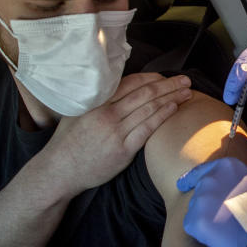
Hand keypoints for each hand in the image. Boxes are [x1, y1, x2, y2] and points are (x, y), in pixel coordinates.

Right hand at [41, 73, 192, 195]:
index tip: (164, 76)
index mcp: (96, 102)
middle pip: (145, 93)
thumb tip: (119, 86)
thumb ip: (98, 99)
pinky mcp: (123, 150)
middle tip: (185, 79)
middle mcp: (107, 114)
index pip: (130, 83)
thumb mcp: (76, 111)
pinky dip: (163, 116)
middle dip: (168, 84)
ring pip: (149, 108)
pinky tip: (174, 108)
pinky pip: (148, 128)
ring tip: (187, 92)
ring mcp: (116, 132)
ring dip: (172, 98)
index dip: (151, 77)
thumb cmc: (68, 141)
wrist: (59, 171)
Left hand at [176, 157, 246, 246]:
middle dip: (206, 207)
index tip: (182, 184)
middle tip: (223, 220)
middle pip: (198, 195)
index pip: (200, 172)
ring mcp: (200, 200)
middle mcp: (209, 180)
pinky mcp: (194, 220)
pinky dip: (202, 234)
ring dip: (206, 221)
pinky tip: (220, 236)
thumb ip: (232, 182)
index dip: (190, 180)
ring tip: (227, 229)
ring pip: (194, 212)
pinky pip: (193, 227)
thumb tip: (223, 191)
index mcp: (226, 167)